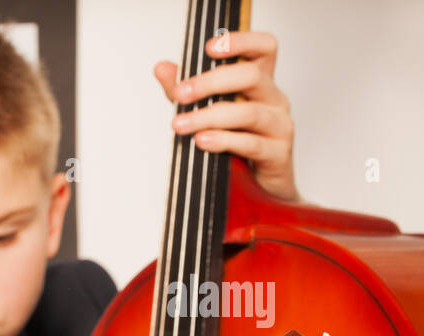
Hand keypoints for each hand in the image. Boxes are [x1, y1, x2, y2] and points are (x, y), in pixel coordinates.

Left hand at [154, 30, 297, 201]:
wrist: (261, 190)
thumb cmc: (237, 145)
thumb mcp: (209, 113)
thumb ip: (188, 91)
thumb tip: (161, 68)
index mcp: (260, 82)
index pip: (263, 47)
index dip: (240, 41)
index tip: (208, 48)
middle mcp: (273, 99)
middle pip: (250, 75)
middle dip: (210, 82)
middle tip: (179, 95)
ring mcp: (279, 125)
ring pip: (248, 112)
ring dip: (209, 117)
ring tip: (180, 126)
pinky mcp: (278, 153)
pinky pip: (252, 144)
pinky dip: (225, 141)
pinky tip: (203, 142)